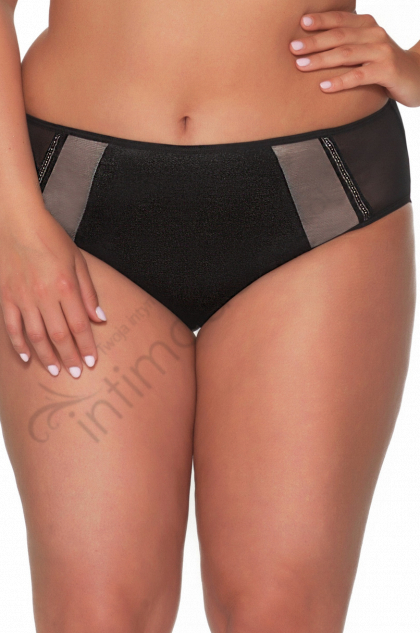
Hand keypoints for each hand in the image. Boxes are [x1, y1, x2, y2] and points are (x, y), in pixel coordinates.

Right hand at [0, 207, 106, 377]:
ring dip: (47, 356)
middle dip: (70, 357)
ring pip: (36, 336)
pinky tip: (26, 358)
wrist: (16, 220)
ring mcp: (23, 297)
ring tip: (56, 370)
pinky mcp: (6, 296)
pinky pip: (12, 326)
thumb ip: (88, 292)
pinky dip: (18, 345)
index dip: (87, 346)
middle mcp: (44, 295)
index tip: (92, 361)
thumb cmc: (49, 237)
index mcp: (65, 286)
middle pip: (59, 335)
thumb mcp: (78, 261)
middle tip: (76, 373)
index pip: (80, 325)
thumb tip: (99, 318)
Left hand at [289, 11, 419, 106]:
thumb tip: (313, 45)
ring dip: (321, 60)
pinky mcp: (386, 71)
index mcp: (368, 25)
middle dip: (314, 41)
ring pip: (346, 54)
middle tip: (292, 47)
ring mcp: (381, 52)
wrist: (417, 76)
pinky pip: (359, 76)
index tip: (301, 22)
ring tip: (300, 65)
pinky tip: (323, 86)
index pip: (341, 20)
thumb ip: (348, 42)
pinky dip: (340, 81)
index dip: (321, 20)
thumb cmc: (384, 64)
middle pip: (339, 36)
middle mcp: (374, 34)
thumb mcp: (367, 48)